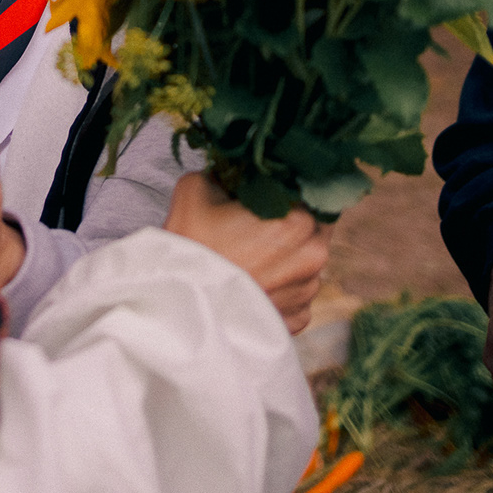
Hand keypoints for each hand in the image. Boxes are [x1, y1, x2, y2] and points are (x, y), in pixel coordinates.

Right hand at [164, 174, 329, 334]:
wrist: (178, 306)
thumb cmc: (190, 245)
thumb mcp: (197, 188)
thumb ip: (226, 173)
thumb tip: (235, 171)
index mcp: (300, 220)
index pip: (312, 194)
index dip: (290, 193)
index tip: (269, 196)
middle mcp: (314, 256)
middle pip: (312, 229)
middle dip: (290, 226)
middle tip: (256, 228)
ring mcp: (307, 293)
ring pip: (305, 265)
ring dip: (287, 260)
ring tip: (251, 262)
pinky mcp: (297, 321)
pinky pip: (296, 298)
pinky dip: (280, 291)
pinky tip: (253, 286)